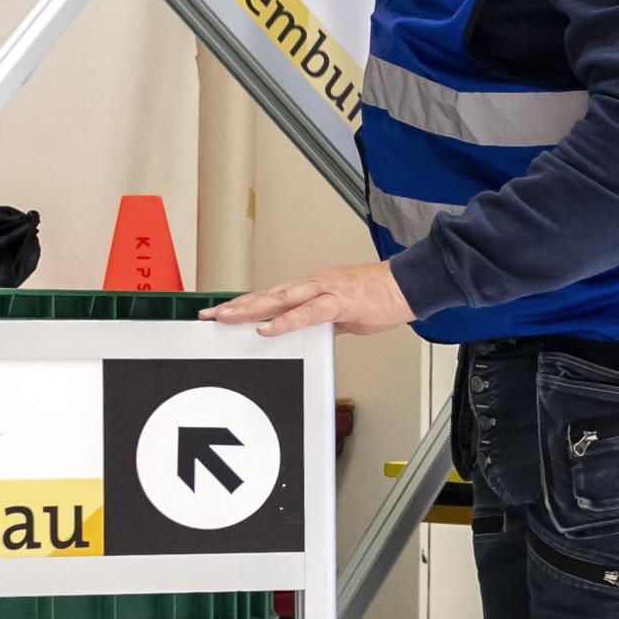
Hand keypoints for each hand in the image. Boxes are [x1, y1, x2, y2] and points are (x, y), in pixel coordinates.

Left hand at [204, 262, 413, 338]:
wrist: (408, 285)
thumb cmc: (380, 297)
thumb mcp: (345, 315)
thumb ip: (324, 323)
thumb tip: (309, 334)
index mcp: (313, 287)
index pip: (272, 296)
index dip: (245, 304)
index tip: (222, 313)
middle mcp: (313, 284)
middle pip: (266, 295)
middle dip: (236, 306)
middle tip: (209, 315)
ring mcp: (324, 290)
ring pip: (279, 299)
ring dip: (251, 309)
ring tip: (226, 318)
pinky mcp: (339, 301)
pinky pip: (308, 312)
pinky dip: (286, 321)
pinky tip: (268, 328)